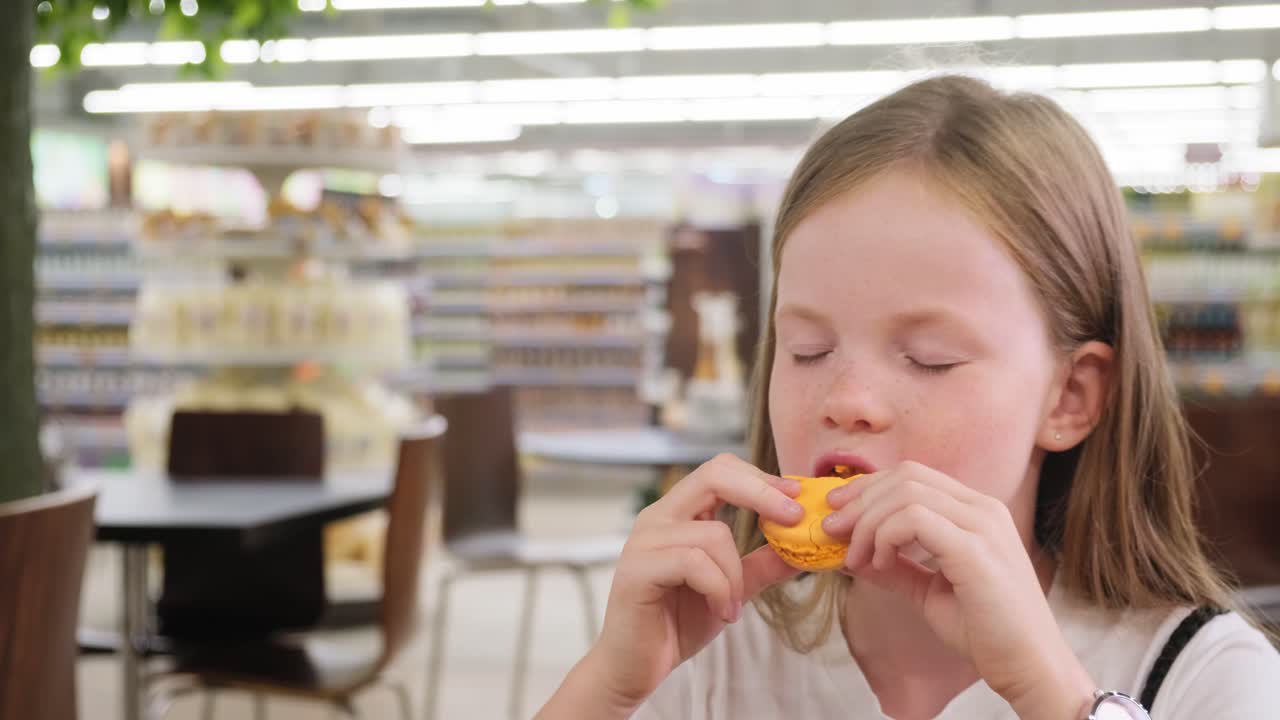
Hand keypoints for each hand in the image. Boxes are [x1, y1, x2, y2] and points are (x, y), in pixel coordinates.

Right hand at [584, 454, 803, 712]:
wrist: (633, 668)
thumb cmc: (676, 624)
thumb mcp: (731, 589)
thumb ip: (760, 565)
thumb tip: (803, 547)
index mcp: (677, 514)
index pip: (720, 470)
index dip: (761, 478)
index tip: (797, 495)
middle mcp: (658, 518)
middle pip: (714, 475)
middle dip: (761, 493)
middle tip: (794, 517)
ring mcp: (644, 541)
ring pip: (713, 533)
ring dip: (736, 575)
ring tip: (733, 608)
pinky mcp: (638, 569)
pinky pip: (694, 563)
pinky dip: (719, 589)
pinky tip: (723, 614)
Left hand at [822, 461, 1093, 715]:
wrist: (1029, 667)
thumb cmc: (986, 632)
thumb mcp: (930, 592)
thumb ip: (896, 567)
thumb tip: (853, 554)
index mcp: (976, 512)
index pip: (913, 476)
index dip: (868, 487)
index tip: (837, 511)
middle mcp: (983, 508)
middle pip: (906, 476)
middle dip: (859, 499)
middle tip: (832, 528)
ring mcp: (982, 525)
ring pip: (905, 493)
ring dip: (867, 522)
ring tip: (856, 557)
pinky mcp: (975, 548)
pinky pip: (914, 519)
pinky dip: (884, 537)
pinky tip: (880, 564)